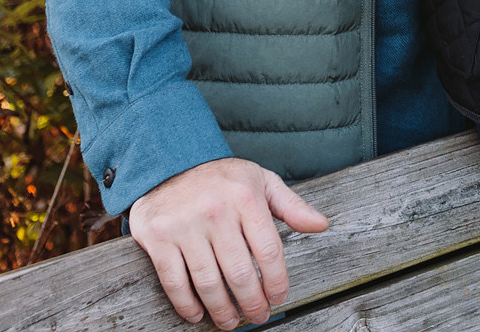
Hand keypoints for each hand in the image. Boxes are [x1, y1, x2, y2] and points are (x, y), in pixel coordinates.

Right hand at [127, 157, 328, 328]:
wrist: (170, 163)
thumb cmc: (222, 178)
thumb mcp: (261, 181)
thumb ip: (291, 205)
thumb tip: (321, 225)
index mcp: (246, 197)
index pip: (268, 250)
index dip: (276, 281)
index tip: (279, 297)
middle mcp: (216, 212)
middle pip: (239, 272)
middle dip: (252, 302)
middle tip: (258, 315)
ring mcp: (185, 226)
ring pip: (208, 282)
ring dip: (222, 309)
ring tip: (230, 321)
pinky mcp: (158, 238)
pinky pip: (174, 281)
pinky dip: (186, 304)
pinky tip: (198, 314)